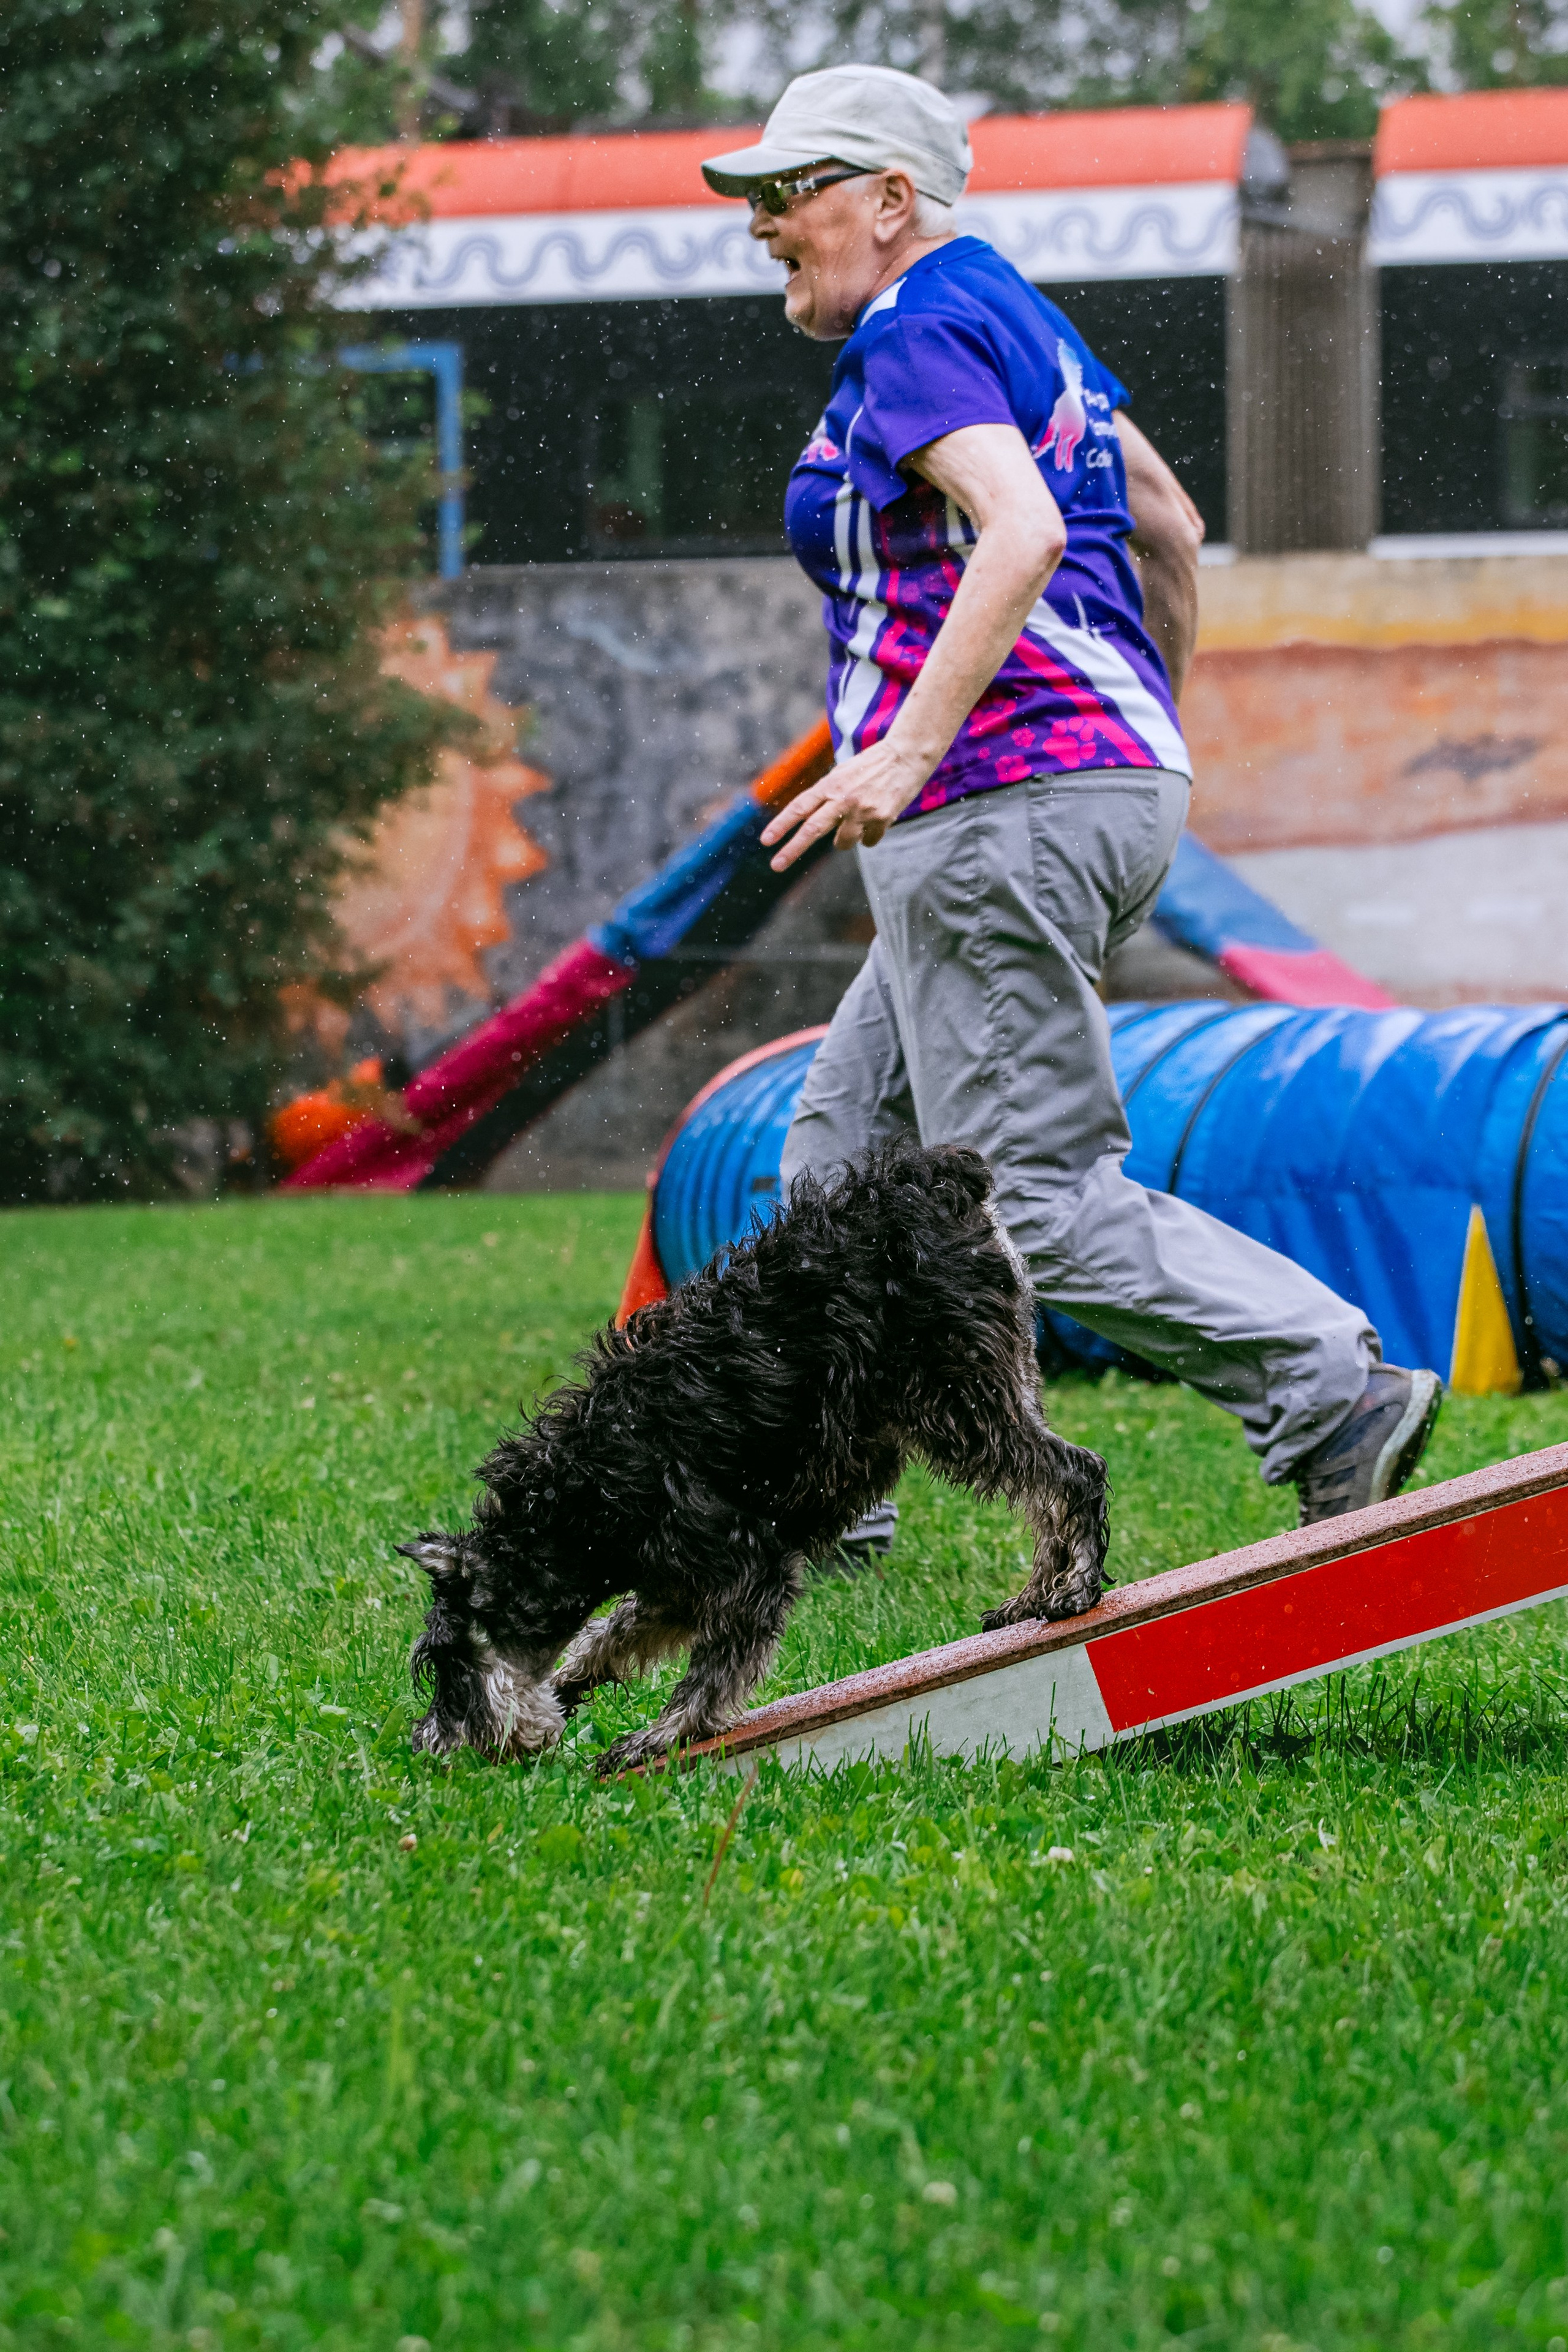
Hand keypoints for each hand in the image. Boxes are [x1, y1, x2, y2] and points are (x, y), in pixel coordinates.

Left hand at [759, 737, 930, 871]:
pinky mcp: (882, 819)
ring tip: (857, 822)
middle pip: (812, 829)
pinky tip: (877, 819)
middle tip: (776, 865)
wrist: (907, 756)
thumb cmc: (872, 765)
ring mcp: (862, 810)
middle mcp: (843, 798)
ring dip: (845, 840)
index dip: (781, 824)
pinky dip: (870, 836)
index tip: (766, 841)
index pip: (800, 807)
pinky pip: (868, 842)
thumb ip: (827, 795)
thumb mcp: (843, 773)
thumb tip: (813, 822)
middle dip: (792, 849)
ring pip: (843, 843)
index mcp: (830, 784)